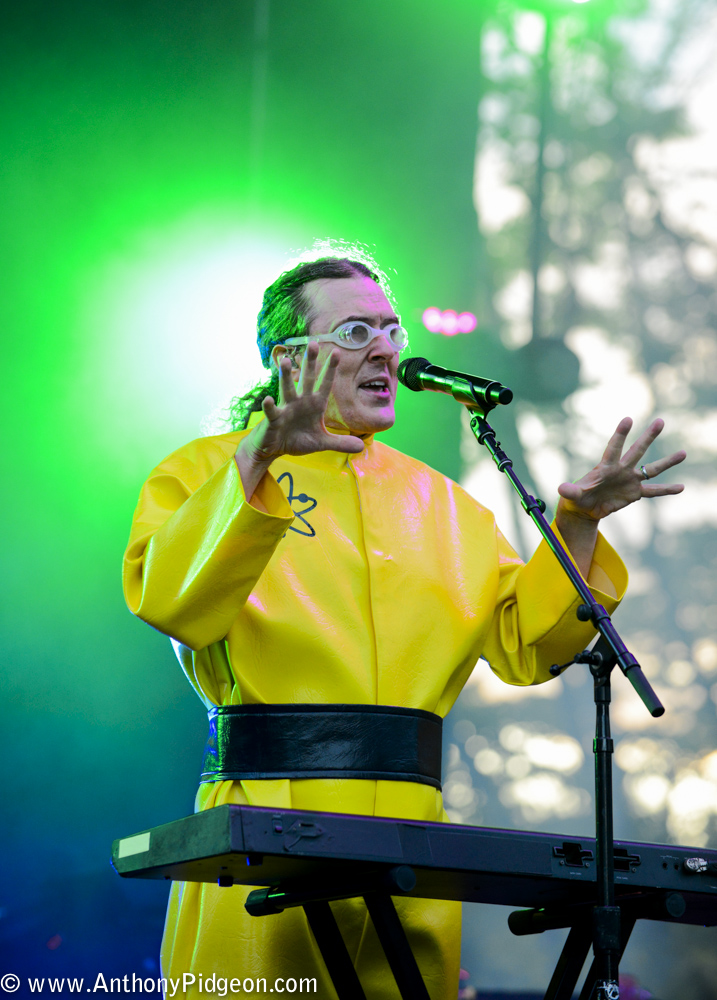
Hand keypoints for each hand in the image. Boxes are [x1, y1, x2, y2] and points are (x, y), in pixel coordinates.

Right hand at [235, 343, 363, 498]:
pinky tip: (269, 399)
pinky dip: (270, 406)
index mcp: (314, 405)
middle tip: (313, 343)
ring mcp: (286, 408)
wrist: (274, 448)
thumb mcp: (321, 443)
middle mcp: (301, 402)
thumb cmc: (297, 440)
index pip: (325, 384)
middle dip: (310, 363)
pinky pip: (272, 411)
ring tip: (286, 361)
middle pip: (307, 379)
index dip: (331, 369)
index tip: (338, 351)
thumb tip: (361, 447)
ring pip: (287, 389)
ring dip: (286, 376)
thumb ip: (340, 443)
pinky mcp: (274, 419)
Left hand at [557, 417, 685, 521]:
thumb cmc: (579, 496)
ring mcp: (630, 480)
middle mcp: (621, 469)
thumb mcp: (573, 495)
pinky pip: (654, 491)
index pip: (614, 448)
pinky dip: (667, 490)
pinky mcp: (635, 493)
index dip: (620, 435)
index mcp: (605, 467)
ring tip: (683, 453)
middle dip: (648, 437)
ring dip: (667, 462)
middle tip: (660, 421)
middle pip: (637, 451)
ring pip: (651, 469)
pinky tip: (681, 487)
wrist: (586, 507)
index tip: (628, 419)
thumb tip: (561, 489)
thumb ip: (570, 490)